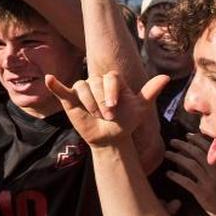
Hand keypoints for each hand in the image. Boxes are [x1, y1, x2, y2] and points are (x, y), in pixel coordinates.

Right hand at [45, 71, 168, 146]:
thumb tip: (166, 77)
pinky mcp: (70, 99)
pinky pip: (61, 89)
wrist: (111, 139)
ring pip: (81, 87)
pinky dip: (55, 85)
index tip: (113, 108)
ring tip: (94, 115)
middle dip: (100, 102)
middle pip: (95, 83)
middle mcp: (96, 81)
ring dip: (88, 102)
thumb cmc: (126, 122)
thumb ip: (150, 92)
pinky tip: (49, 79)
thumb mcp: (140, 108)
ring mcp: (82, 89)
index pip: (110, 78)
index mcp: (112, 80)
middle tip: (106, 117)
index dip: (111, 93)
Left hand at [164, 134, 215, 215]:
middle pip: (197, 153)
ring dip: (177, 157)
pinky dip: (176, 176)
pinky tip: (168, 173)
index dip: (197, 140)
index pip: (208, 147)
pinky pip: (187, 182)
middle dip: (183, 145)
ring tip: (167, 154)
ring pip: (190, 165)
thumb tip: (200, 152)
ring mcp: (210, 183)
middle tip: (172, 141)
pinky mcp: (203, 194)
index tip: (187, 135)